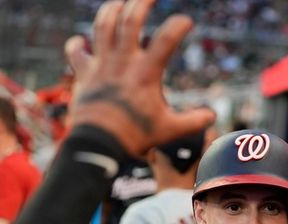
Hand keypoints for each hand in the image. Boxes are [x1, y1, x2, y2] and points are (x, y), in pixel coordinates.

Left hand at [65, 0, 214, 156]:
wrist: (97, 145)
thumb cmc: (136, 137)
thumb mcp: (170, 129)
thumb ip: (193, 121)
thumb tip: (212, 117)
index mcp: (146, 72)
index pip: (167, 38)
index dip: (179, 24)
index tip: (186, 21)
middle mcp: (122, 62)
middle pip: (130, 19)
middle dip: (141, 1)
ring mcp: (100, 65)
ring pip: (103, 25)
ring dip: (111, 9)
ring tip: (120, 2)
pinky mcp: (83, 74)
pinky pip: (75, 51)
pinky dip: (77, 43)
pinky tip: (81, 40)